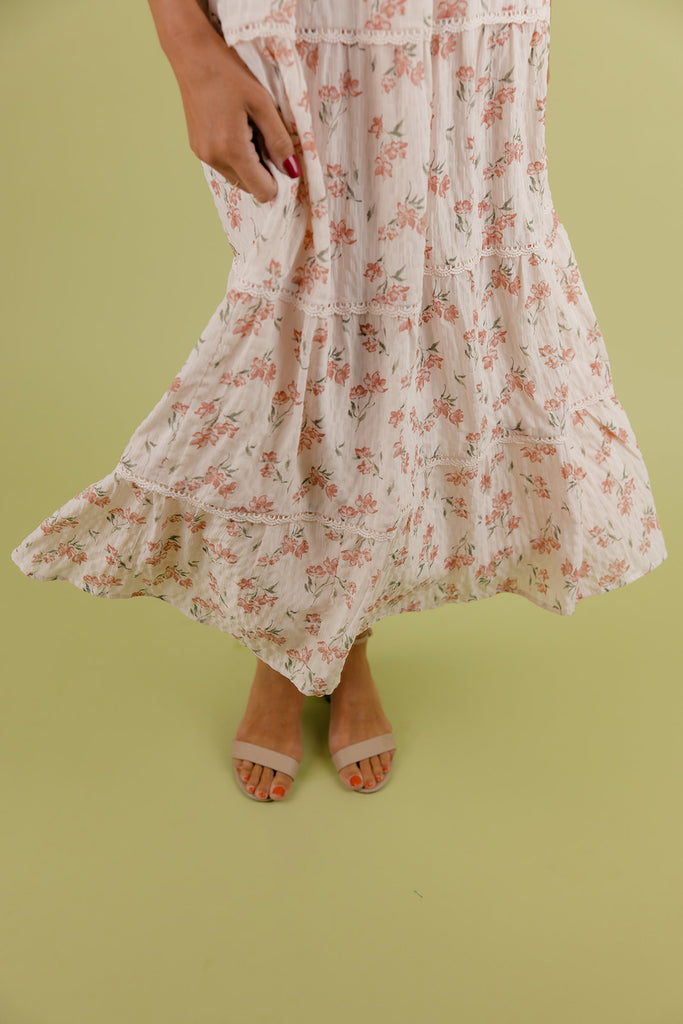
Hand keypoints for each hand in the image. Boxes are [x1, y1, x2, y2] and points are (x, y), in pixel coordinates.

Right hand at [164, 29, 299, 201]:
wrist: (192, 54)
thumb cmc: (229, 73)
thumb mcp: (263, 104)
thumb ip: (279, 141)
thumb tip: (292, 172)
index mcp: (232, 150)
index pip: (263, 191)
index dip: (279, 181)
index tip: (283, 159)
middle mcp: (214, 159)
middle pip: (250, 188)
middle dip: (264, 171)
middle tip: (264, 137)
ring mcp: (202, 156)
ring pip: (237, 178)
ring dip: (250, 164)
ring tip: (249, 130)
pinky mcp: (197, 149)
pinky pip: (225, 167)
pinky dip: (236, 157)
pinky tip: (236, 129)